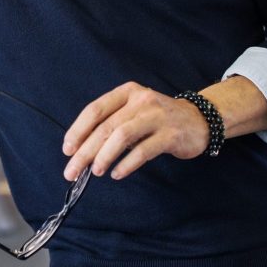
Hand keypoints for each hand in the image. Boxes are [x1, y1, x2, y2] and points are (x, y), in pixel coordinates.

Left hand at [62, 81, 208, 181]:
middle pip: (106, 126)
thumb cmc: (158, 119)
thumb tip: (82, 149)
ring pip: (122, 136)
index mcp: (127, 92)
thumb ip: (112, 123)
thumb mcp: (134, 111)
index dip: (78, 130)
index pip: (95, 110)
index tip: (67, 149)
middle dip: (85, 151)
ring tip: (95, 172)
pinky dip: (127, 164)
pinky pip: (143, 150)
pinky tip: (117, 173)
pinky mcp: (170, 134)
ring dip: (104, 156)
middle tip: (72, 170)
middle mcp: (141, 100)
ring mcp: (157, 116)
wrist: (199, 120)